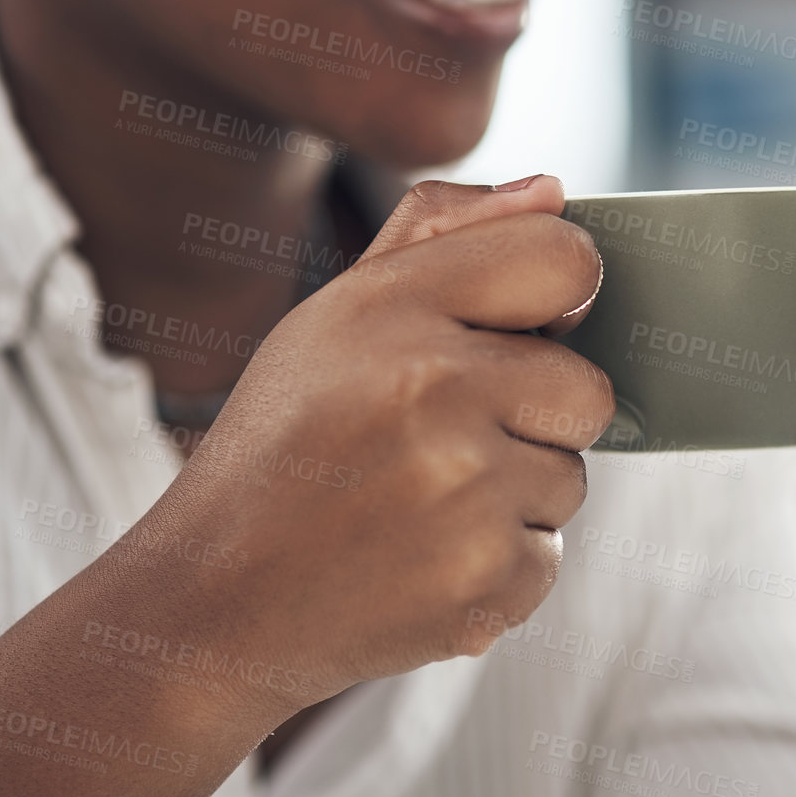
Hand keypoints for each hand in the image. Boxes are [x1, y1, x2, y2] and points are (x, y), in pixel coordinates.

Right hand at [117, 176, 611, 713]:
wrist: (208, 605)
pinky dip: (495, 568)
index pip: (564, 261)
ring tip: (414, 508)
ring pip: (569, 479)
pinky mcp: (485, 580)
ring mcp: (465, 491)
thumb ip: (440, 238)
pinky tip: (416, 564)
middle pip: (587, 389)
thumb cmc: (279, 452)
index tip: (529, 329)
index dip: (561, 297)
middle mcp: (433, 389)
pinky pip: (547, 556)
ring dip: (512, 498)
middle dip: (533, 419)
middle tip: (440, 444)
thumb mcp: (327, 322)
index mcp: (390, 308)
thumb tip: (553, 190)